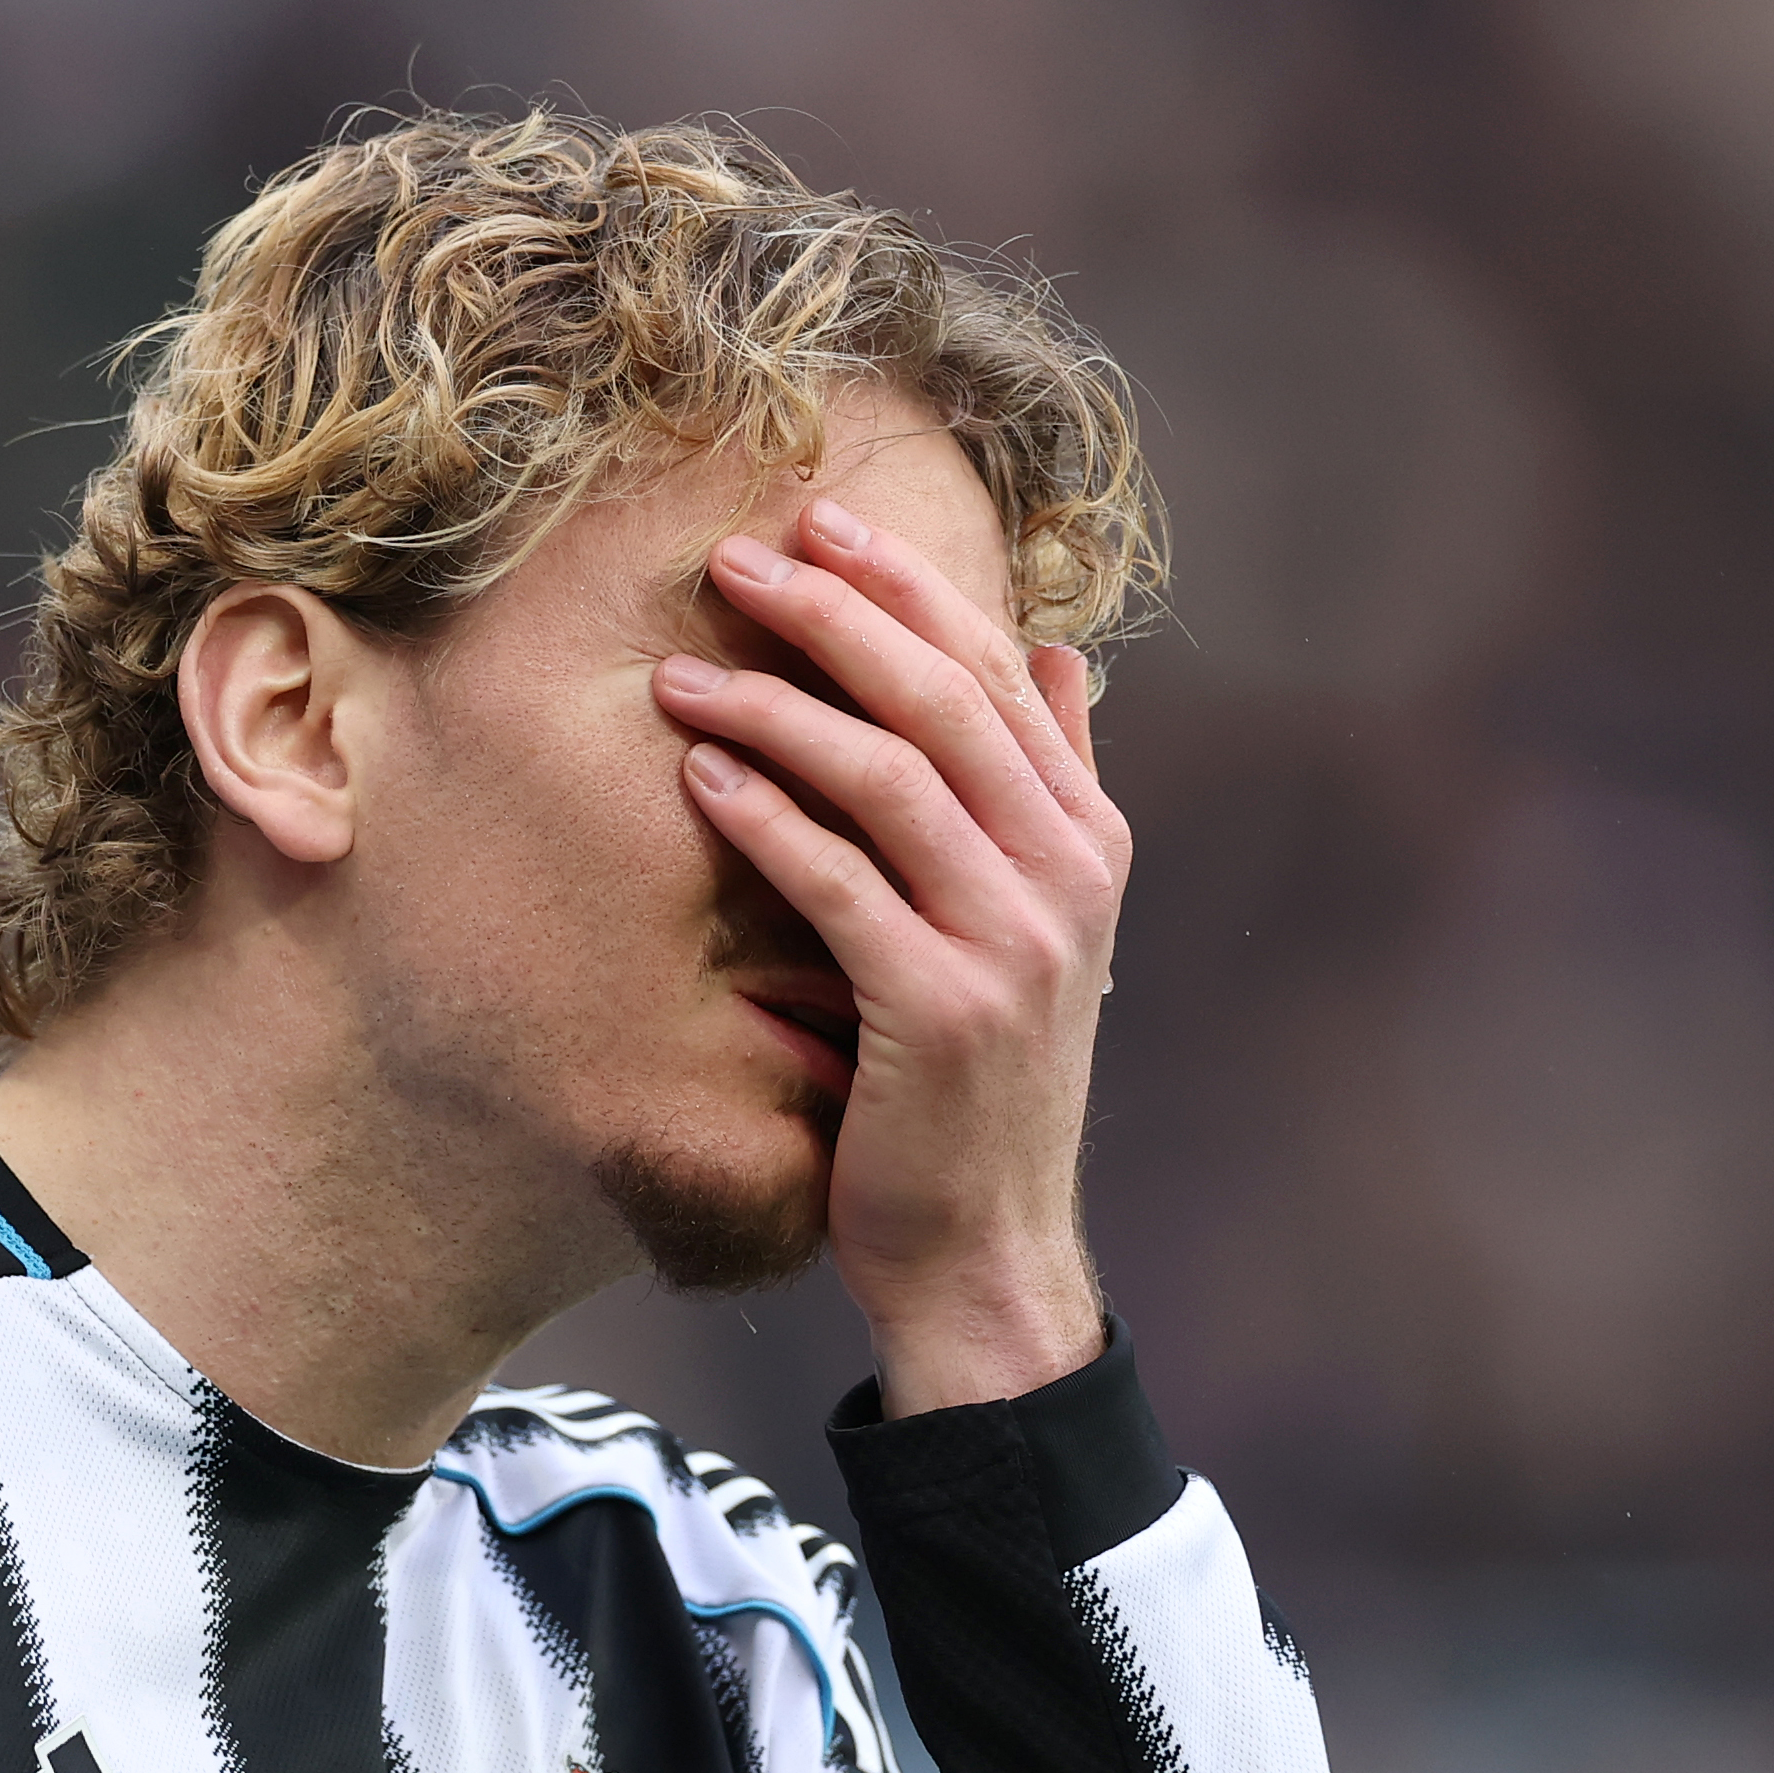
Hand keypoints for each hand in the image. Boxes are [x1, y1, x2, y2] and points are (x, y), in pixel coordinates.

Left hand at [656, 498, 1127, 1416]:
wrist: (986, 1248)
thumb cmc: (980, 1082)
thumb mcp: (1039, 926)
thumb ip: (1048, 793)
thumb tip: (1060, 659)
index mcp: (1090, 842)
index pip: (999, 674)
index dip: (909, 588)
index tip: (818, 523)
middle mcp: (1067, 877)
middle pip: (946, 700)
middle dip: (838, 613)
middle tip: (738, 558)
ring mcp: (1014, 943)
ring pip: (892, 776)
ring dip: (779, 709)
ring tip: (684, 674)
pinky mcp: (942, 1009)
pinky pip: (841, 884)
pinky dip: (769, 819)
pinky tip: (702, 776)